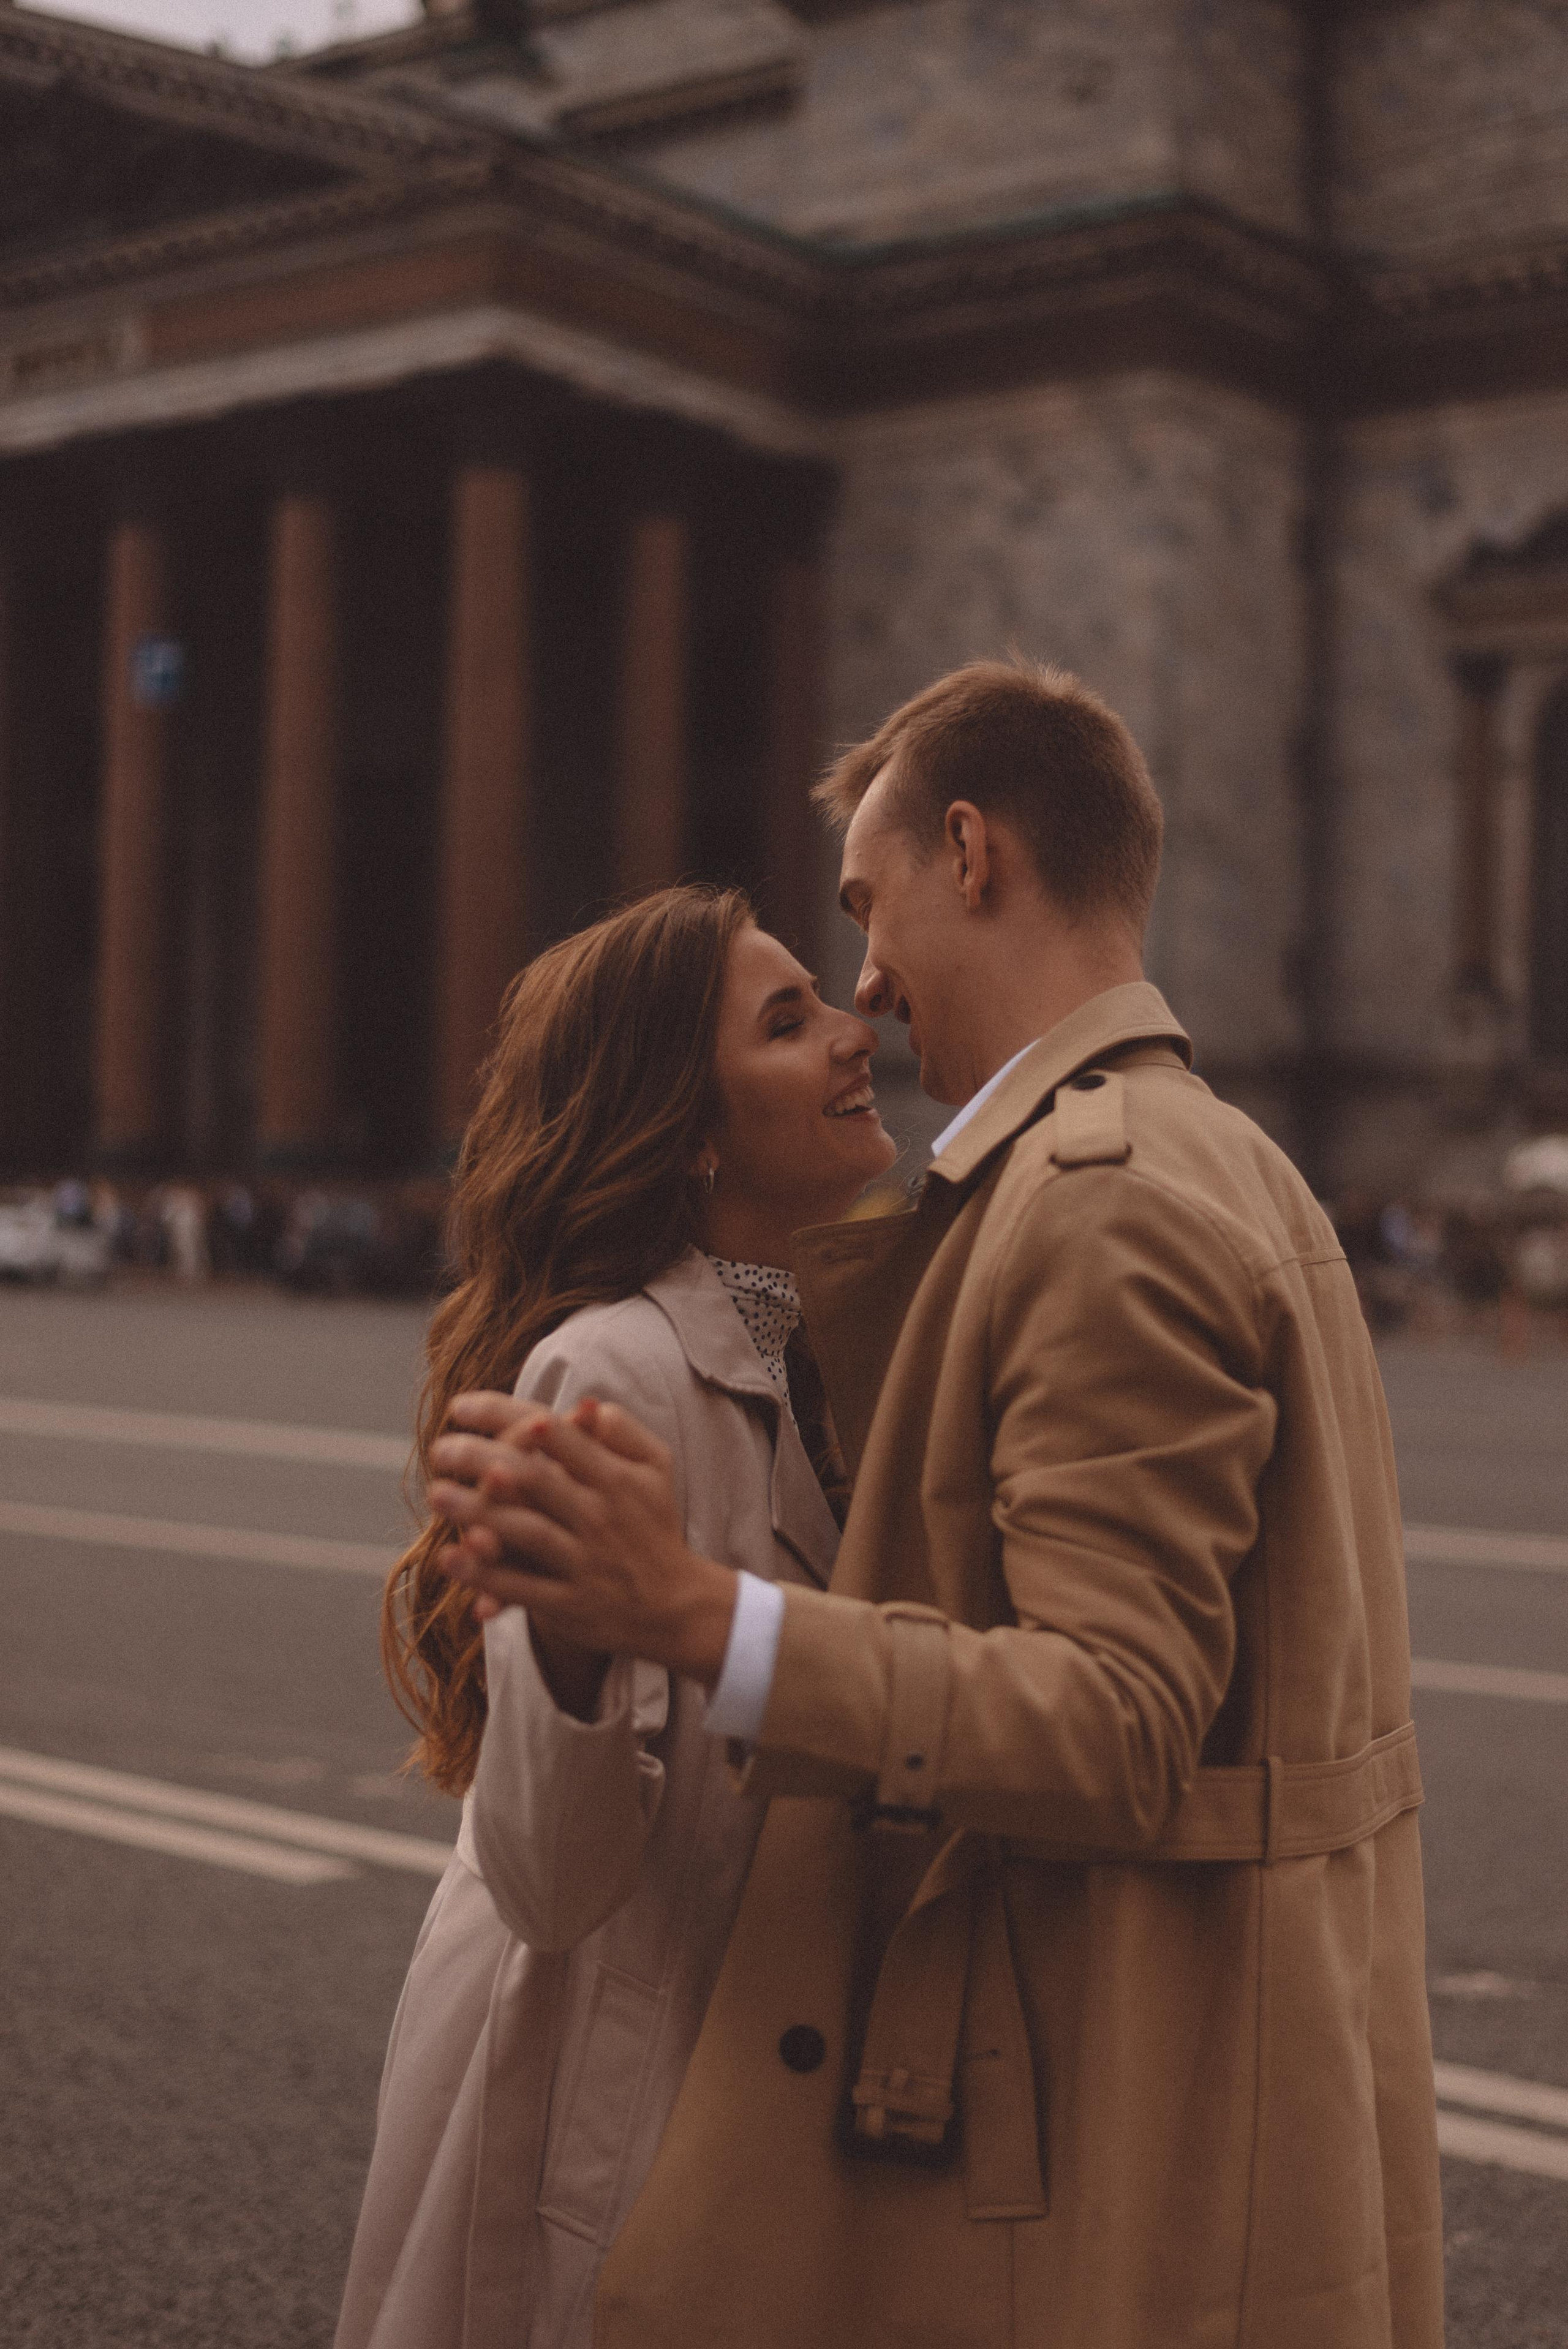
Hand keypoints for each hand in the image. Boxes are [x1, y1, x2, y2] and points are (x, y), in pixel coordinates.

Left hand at [429, 1392, 737, 1688]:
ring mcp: (585, 1561)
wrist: (678, 1606)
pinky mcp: (571, 1603)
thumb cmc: (654, 1527)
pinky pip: (523, 1588)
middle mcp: (600, 1515)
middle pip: (534, 1478)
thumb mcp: (656, 1470)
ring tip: (437, 1495)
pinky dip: (486, 1575)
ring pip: (526, 1532)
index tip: (461, 1407)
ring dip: (477, 1513)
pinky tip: (451, 1558)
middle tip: (440, 1448)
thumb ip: (623, 1430)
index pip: (556, 1434)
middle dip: (480, 1458)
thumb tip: (583, 1404)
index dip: (505, 1415)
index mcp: (616, 1477)